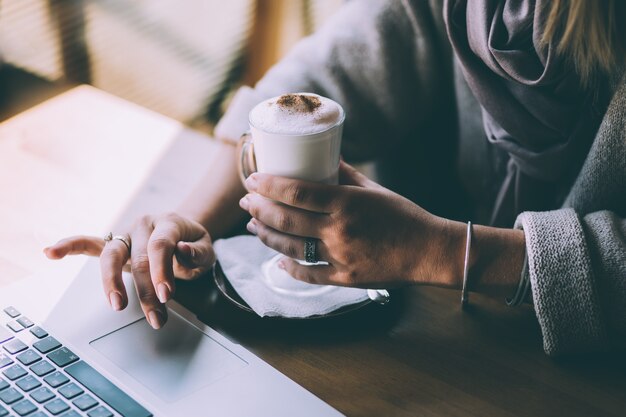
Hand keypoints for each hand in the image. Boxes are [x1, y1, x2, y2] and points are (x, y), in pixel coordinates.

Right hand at [44, 213, 214, 328]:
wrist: (183, 231)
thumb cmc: (193, 243)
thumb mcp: (206, 247)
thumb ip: (198, 252)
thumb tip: (182, 252)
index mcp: (168, 222)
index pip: (160, 246)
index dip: (162, 271)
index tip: (166, 296)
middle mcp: (143, 224)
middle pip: (137, 257)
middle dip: (145, 290)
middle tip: (156, 316)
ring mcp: (125, 233)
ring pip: (110, 254)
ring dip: (111, 282)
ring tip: (116, 305)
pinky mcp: (113, 243)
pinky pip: (88, 243)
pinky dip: (70, 246)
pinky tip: (51, 253)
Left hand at [239, 161, 450, 287]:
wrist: (429, 252)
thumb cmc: (404, 216)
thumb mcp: (375, 190)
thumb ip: (346, 175)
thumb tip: (325, 156)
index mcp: (347, 203)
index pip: (297, 192)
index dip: (269, 185)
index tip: (252, 179)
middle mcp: (339, 230)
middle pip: (286, 220)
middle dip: (259, 209)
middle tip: (247, 201)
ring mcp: (340, 257)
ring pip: (291, 247)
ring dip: (266, 235)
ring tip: (254, 225)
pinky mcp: (344, 279)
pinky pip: (308, 274)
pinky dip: (289, 266)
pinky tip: (277, 259)